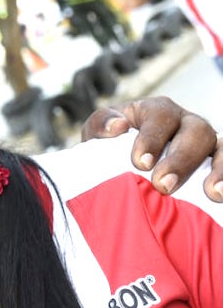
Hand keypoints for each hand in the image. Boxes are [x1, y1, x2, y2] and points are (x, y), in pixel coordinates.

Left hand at [82, 97, 222, 201]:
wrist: (119, 165)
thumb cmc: (110, 145)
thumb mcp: (97, 132)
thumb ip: (101, 124)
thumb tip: (118, 126)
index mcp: (157, 110)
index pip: (160, 117)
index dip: (152, 138)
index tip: (140, 163)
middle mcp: (186, 122)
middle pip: (195, 132)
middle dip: (180, 160)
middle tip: (163, 185)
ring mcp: (205, 142)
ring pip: (220, 147)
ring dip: (219, 169)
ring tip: (211, 193)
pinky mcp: (215, 161)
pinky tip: (221, 196)